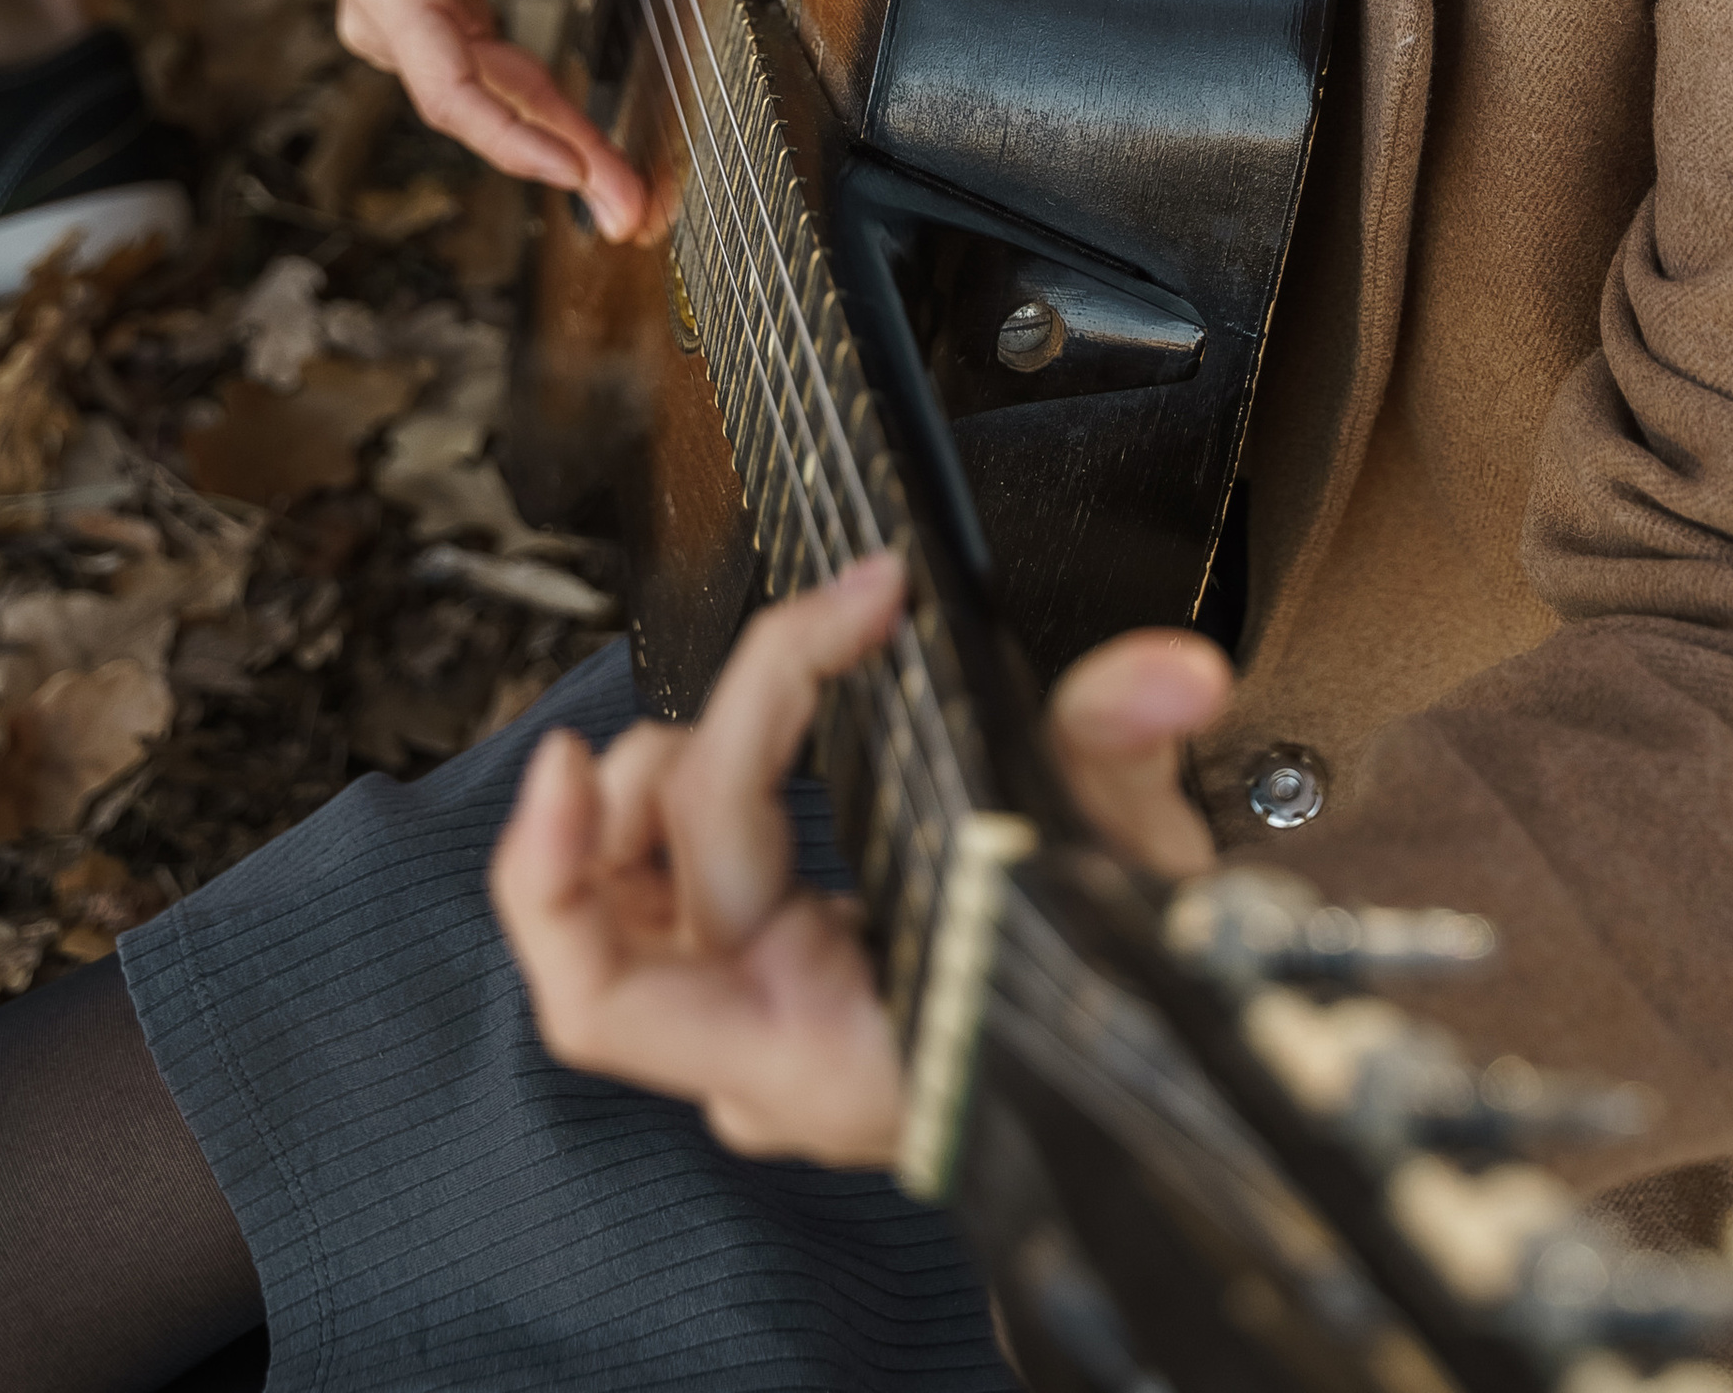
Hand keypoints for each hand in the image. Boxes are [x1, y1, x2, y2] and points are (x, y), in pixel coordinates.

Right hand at [329, 0, 672, 234]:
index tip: (573, 172)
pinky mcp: (434, 22)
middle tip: (628, 211)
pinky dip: (540, 107)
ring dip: (553, 142)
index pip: (446, 84)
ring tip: (626, 192)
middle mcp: (386, 16)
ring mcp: (407, 26)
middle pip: (475, 106)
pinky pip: (490, 75)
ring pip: (486, 98)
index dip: (510, 137)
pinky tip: (590, 145)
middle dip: (554, 157)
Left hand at [490, 555, 1225, 1163]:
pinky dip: (660, 813)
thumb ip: (1123, 758)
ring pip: (610, 910)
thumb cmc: (1128, 1011)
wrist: (1151, 1074)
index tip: (641, 718)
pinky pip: (653, 903)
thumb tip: (1167, 677)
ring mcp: (752, 1027)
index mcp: (815, 1065)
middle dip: (654, 766)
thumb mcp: (1131, 886)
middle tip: (764, 657)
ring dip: (642, 791)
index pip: (619, 983)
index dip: (566, 865)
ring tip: (738, 710)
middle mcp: (757, 1062)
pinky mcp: (769, 979)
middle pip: (607, 917)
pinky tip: (713, 748)